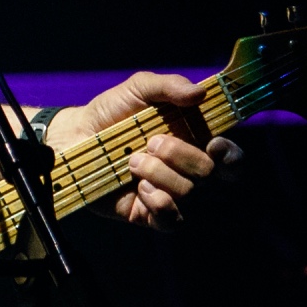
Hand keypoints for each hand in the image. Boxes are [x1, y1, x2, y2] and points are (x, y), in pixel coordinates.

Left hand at [43, 71, 240, 229]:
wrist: (74, 138)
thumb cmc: (111, 111)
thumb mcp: (139, 89)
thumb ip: (169, 86)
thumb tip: (199, 92)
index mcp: (195, 141)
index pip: (232, 158)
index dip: (231, 155)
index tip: (214, 143)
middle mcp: (188, 171)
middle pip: (211, 174)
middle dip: (181, 155)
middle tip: (151, 142)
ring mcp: (171, 194)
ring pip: (190, 195)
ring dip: (160, 174)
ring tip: (133, 161)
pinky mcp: (151, 215)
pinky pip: (172, 220)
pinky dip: (159, 203)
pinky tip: (140, 188)